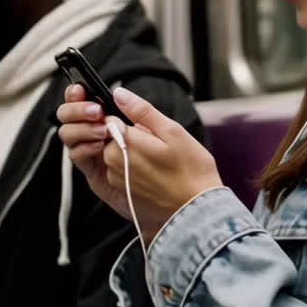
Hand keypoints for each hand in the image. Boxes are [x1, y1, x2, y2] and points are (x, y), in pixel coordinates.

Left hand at [58, 85, 221, 244]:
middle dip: (130, 136)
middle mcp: (112, 161)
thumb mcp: (172, 132)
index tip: (146, 126)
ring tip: (158, 161)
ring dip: (131, 153)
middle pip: (111, 136)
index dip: (128, 118)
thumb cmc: (191, 171)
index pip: (111, 119)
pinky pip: (120, 171)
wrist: (195, 212)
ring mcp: (115, 179)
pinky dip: (132, 169)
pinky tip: (154, 175)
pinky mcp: (120, 192)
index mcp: (124, 142)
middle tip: (158, 144)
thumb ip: (143, 111)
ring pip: (115, 154)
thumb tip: (119, 93)